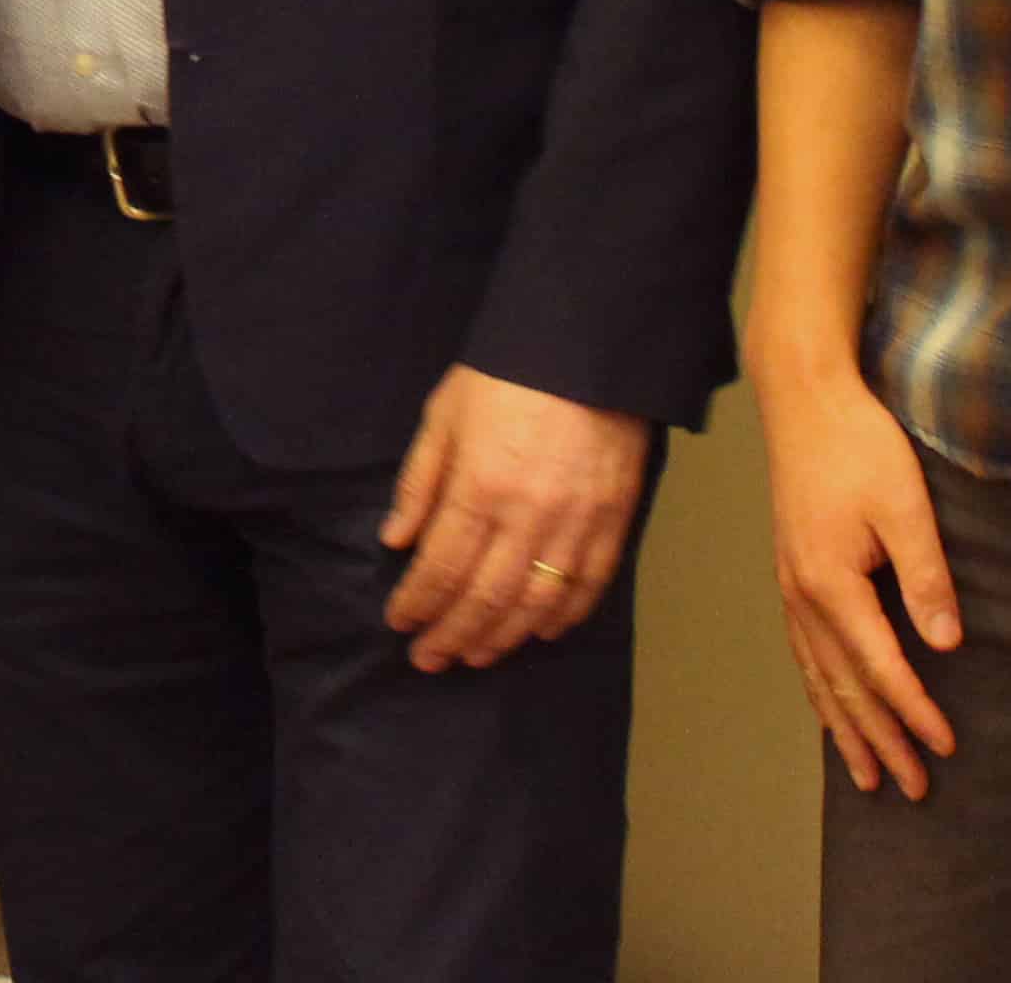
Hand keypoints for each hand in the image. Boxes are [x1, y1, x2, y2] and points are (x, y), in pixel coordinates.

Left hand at [377, 364, 649, 670]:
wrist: (586, 350)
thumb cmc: (506, 376)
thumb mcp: (444, 416)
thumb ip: (420, 483)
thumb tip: (396, 541)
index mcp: (480, 486)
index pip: (442, 566)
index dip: (418, 603)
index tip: (400, 623)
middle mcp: (528, 515)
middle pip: (486, 596)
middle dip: (452, 635)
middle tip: (429, 660)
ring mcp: (577, 523)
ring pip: (535, 603)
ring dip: (501, 638)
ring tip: (475, 656)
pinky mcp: (614, 521)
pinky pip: (590, 586)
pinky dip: (563, 617)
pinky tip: (539, 633)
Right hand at [757, 366, 961, 794]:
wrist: (803, 398)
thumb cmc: (857, 444)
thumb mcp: (905, 506)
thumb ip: (924, 576)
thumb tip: (944, 643)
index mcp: (831, 583)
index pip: (880, 666)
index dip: (914, 711)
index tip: (945, 747)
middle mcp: (803, 594)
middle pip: (843, 685)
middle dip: (878, 739)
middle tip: (912, 787)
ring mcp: (790, 584)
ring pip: (817, 674)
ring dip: (843, 726)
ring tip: (865, 773)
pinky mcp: (791, 570)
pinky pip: (803, 650)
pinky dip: (819, 689)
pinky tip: (830, 704)